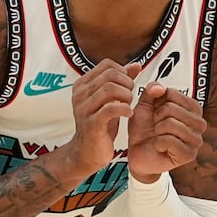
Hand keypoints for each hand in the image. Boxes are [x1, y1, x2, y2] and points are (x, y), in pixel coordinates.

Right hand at [63, 61, 140, 177]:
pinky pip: (111, 108)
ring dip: (126, 96)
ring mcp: (84, 108)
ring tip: (129, 105)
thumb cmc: (100, 125)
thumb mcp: (110, 100)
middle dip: (127, 84)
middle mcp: (80, 94)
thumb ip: (122, 81)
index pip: (107, 64)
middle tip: (130, 97)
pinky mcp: (91, 123)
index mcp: (82, 85)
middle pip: (110, 75)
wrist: (87, 152)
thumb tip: (136, 65)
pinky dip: (124, 109)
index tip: (127, 86)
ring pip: (110, 89)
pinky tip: (128, 114)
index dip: (123, 72)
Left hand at [128, 82, 206, 180]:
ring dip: (157, 130)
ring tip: (158, 136)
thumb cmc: (144, 131)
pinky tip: (160, 147)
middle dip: (156, 117)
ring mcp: (196, 139)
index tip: (156, 112)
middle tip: (156, 126)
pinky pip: (169, 140)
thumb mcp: (144, 106)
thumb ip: (150, 92)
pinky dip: (158, 143)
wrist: (138, 153)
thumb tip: (159, 87)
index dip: (157, 102)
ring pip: (171, 124)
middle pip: (171, 108)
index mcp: (192, 108)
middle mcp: (198, 123)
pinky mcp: (189, 154)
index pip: (172, 93)